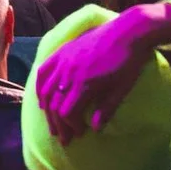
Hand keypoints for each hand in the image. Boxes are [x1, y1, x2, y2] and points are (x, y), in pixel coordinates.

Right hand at [35, 5, 170, 141]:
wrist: (129, 31)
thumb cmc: (130, 62)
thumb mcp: (121, 89)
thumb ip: (107, 109)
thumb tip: (95, 128)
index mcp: (85, 84)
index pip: (67, 112)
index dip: (71, 126)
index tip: (80, 133)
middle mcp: (69, 73)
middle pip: (54, 104)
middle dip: (58, 124)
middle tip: (64, 138)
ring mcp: (64, 60)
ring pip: (46, 90)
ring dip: (47, 109)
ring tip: (52, 123)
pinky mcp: (64, 51)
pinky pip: (44, 70)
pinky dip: (40, 87)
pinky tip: (42, 98)